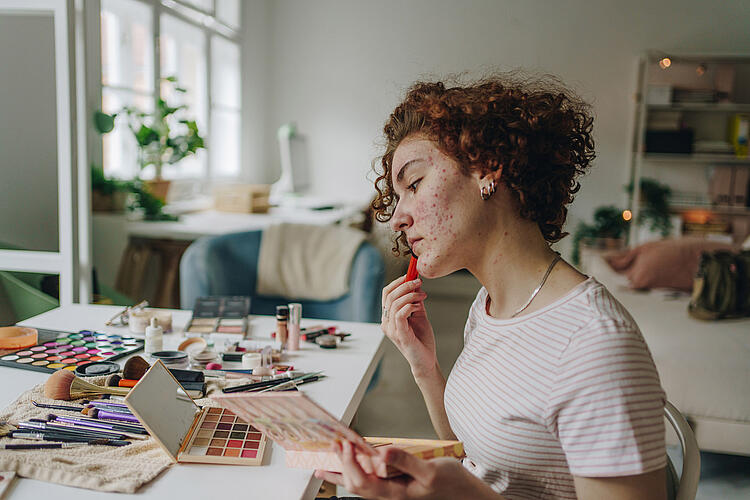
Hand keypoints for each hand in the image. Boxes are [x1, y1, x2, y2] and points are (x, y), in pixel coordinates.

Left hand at [315, 441, 497, 499]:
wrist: (466, 495)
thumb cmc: (452, 485)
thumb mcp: (431, 470)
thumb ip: (405, 462)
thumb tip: (383, 452)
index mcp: (396, 493)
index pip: (363, 481)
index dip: (350, 464)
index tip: (345, 445)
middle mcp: (390, 495)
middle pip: (356, 484)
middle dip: (342, 465)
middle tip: (336, 444)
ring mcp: (392, 491)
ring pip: (360, 484)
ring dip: (343, 470)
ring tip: (329, 459)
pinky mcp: (396, 486)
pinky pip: (369, 480)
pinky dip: (354, 471)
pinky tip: (349, 466)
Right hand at [381, 275, 436, 376]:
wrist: (426, 360)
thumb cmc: (422, 340)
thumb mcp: (419, 315)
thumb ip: (415, 301)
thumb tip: (415, 284)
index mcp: (389, 317)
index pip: (387, 293)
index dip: (398, 282)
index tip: (411, 275)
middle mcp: (386, 322)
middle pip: (389, 295)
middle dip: (405, 285)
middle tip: (419, 282)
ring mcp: (391, 329)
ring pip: (394, 302)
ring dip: (410, 295)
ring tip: (423, 295)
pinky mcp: (399, 334)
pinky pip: (400, 314)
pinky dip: (410, 305)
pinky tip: (419, 306)